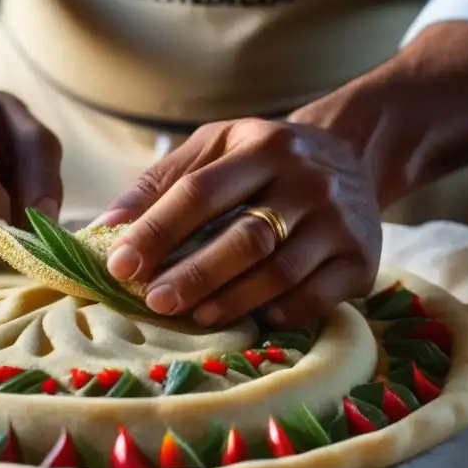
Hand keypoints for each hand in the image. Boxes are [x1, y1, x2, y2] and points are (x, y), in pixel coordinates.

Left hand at [96, 118, 381, 328]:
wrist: (354, 155)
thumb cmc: (265, 159)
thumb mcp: (216, 147)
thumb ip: (160, 181)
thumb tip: (106, 227)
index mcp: (263, 146)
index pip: (200, 192)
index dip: (157, 231)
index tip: (121, 265)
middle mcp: (307, 180)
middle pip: (244, 237)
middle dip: (194, 274)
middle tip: (154, 302)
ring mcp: (339, 221)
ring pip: (280, 273)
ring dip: (232, 300)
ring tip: (195, 316)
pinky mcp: (361, 259)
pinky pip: (316, 297)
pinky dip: (280, 313)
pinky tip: (252, 320)